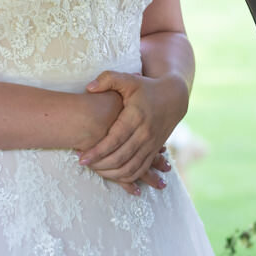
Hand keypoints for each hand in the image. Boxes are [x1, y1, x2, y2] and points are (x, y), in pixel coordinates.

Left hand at [77, 70, 186, 185]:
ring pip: (131, 168)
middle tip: (83, 163)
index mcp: (136, 116)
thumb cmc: (147, 87)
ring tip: (95, 169)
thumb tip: (89, 87)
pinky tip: (112, 174)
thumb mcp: (128, 79)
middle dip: (100, 164)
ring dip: (112, 173)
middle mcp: (145, 133)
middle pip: (121, 157)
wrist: (174, 97)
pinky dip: (126, 177)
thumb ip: (108, 79)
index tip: (81, 157)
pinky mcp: (155, 150)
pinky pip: (141, 170)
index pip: (114, 140)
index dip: (97, 151)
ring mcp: (152, 144)